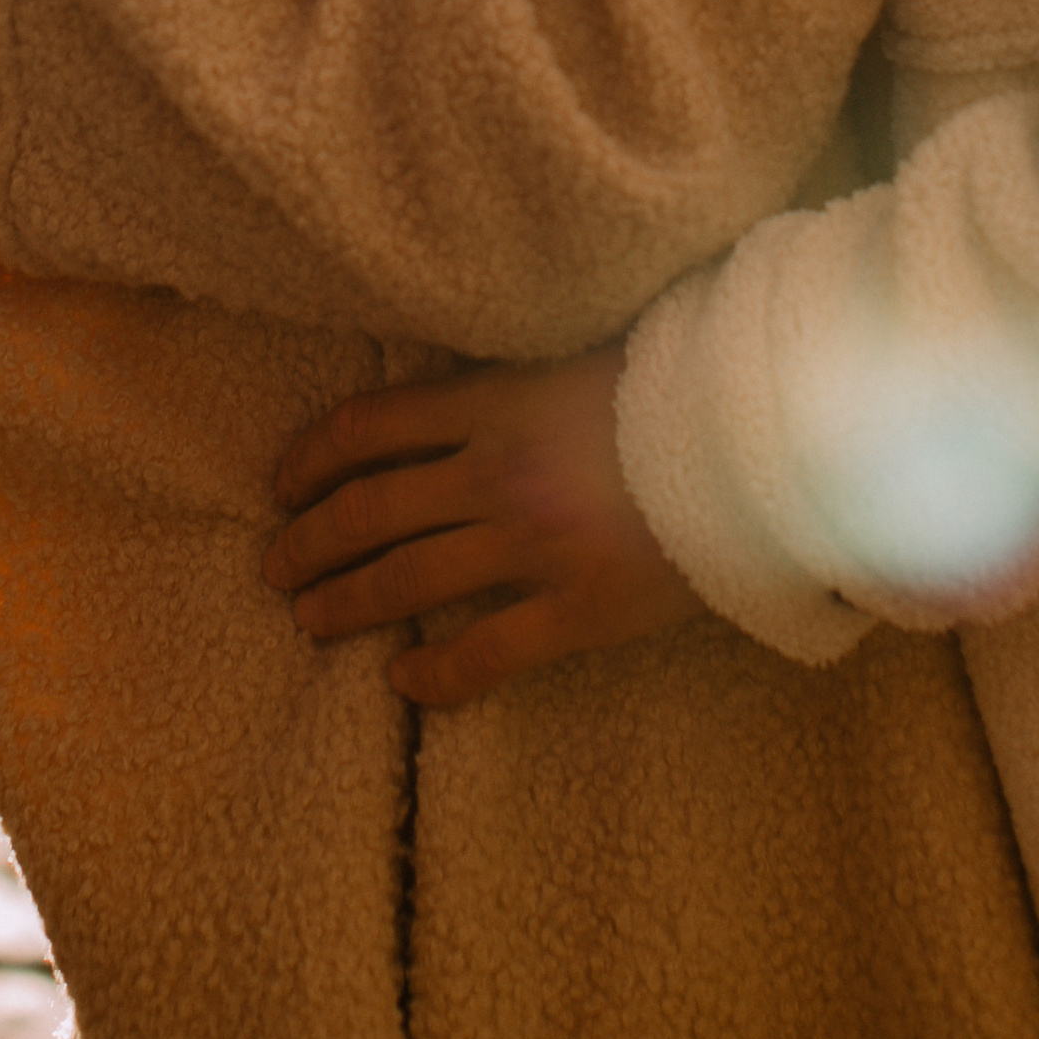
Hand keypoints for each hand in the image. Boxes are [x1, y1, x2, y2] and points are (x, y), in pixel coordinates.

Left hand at [263, 348, 702, 706]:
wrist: (762, 442)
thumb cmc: (679, 385)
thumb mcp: (577, 355)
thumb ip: (510, 377)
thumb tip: (453, 382)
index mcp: (493, 401)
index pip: (370, 427)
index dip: (311, 459)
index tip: (281, 487)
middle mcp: (495, 474)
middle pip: (369, 511)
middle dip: (309, 542)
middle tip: (276, 568)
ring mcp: (532, 546)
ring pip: (407, 582)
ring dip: (346, 604)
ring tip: (309, 620)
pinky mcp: (577, 609)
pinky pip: (486, 653)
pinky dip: (436, 675)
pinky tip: (404, 683)